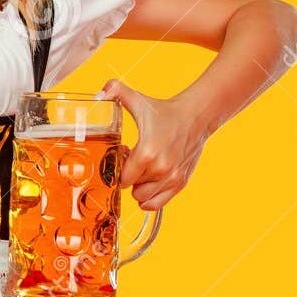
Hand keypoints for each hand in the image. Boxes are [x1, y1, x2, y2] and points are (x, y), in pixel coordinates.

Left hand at [98, 79, 206, 209]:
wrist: (197, 115)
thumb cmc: (165, 110)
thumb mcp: (139, 100)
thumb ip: (116, 92)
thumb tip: (98, 93)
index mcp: (146, 153)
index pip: (122, 178)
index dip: (118, 169)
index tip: (124, 155)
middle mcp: (160, 169)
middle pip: (131, 189)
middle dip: (129, 177)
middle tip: (133, 160)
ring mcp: (171, 178)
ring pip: (143, 198)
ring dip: (140, 187)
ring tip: (144, 169)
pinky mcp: (180, 182)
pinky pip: (157, 204)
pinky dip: (150, 197)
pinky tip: (150, 180)